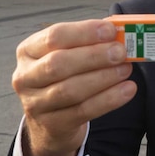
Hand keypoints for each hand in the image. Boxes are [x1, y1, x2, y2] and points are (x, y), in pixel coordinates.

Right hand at [12, 20, 136, 155]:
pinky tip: (128, 89)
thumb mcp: (68, 55)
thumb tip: (119, 30)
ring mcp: (35, 104)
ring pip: (70, 90)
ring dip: (103, 77)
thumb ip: (89, 41)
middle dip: (94, 56)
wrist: (50, 122)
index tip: (111, 30)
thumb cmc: (64, 77)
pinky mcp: (53, 125)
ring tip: (126, 69)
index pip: (54, 36)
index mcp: (28, 51)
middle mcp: (26, 77)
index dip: (84, 32)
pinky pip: (83, 111)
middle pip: (58, 63)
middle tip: (121, 52)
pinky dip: (109, 99)